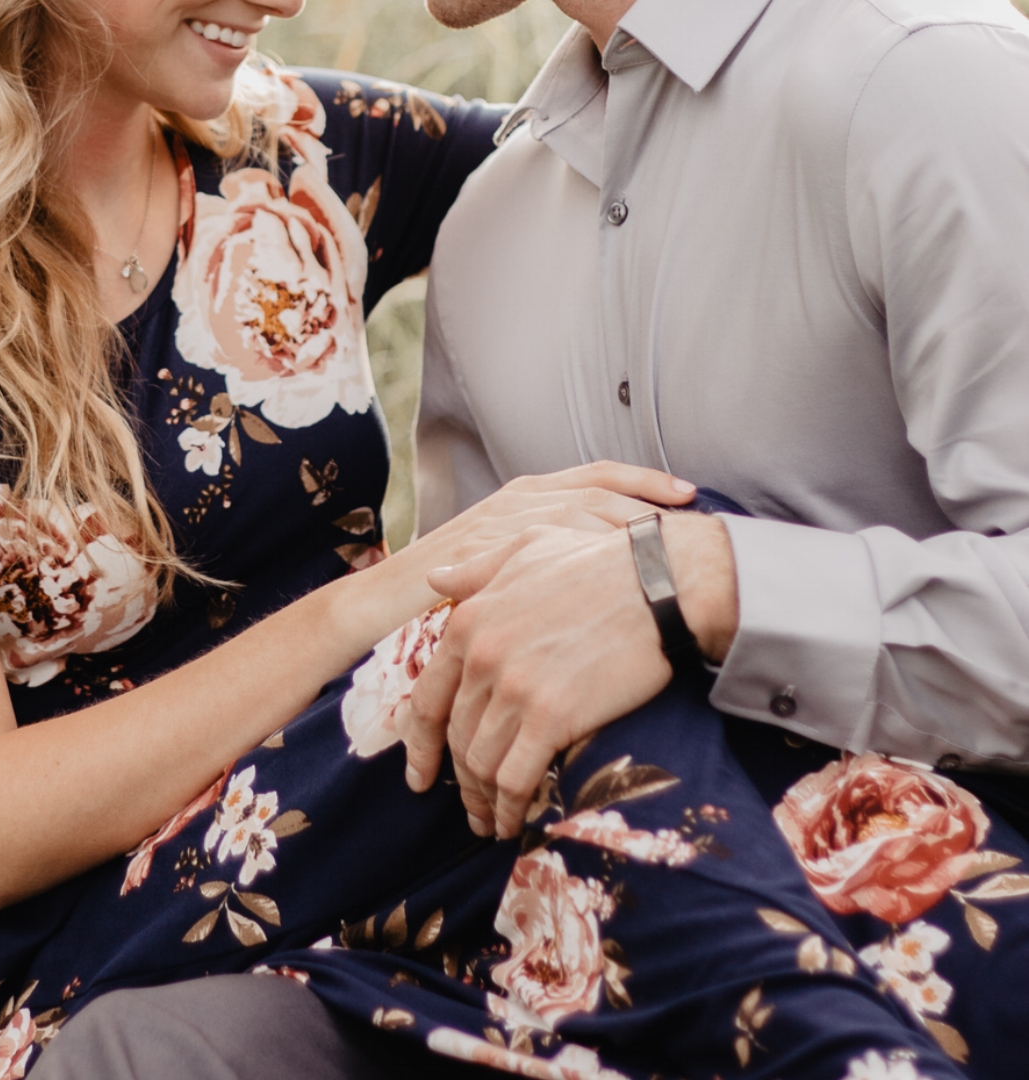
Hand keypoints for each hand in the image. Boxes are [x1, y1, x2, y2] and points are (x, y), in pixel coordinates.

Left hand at [398, 515, 736, 839]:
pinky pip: (515, 778)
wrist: (659, 583)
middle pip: (455, 735)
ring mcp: (514, 688)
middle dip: (456, 779)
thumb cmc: (598, 562)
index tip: (420, 772)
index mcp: (469, 620)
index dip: (419, 742)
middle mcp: (481, 656)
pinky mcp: (551, 717)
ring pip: (480, 762)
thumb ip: (477, 569)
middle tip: (467, 806)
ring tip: (491, 821)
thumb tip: (435, 578)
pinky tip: (514, 823)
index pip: (427, 696)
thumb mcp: (526, 548)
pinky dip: (509, 807)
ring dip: (482, 801)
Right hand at [413, 461, 696, 576]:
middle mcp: (519, 500)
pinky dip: (590, 555)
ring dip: (629, 528)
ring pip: (583, 514)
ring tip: (669, 547)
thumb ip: (551, 556)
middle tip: (695, 517)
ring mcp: (504, 523)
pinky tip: (617, 575)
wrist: (384, 603)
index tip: (689, 493)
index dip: (646, 480)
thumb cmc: (452, 592)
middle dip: (651, 500)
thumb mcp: (510, 564)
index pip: (599, 475)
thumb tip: (606, 566)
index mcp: (526, 496)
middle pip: (601, 489)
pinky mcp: (489, 550)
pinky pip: (551, 547)